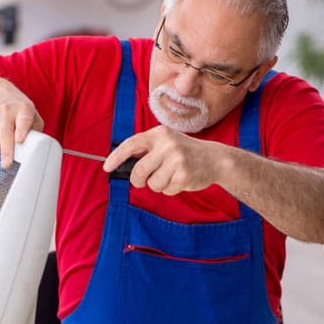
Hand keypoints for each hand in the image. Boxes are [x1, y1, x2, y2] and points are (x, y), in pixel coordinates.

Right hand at [0, 81, 42, 183]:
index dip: (22, 129)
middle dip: (5, 150)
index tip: (20, 139)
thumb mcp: (30, 111)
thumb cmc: (15, 106)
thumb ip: (35, 129)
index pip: (23, 119)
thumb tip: (39, 149)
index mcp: (22, 109)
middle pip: (4, 133)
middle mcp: (5, 113)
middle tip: (6, 165)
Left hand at [103, 126, 224, 195]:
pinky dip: (170, 189)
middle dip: (138, 181)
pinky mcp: (183, 175)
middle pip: (139, 171)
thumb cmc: (185, 152)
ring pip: (152, 184)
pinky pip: (166, 190)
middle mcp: (167, 145)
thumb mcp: (167, 142)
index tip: (107, 167)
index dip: (116, 157)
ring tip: (171, 176)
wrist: (215, 159)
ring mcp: (176, 160)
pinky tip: (180, 179)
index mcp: (160, 134)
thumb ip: (148, 151)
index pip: (131, 144)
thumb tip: (123, 166)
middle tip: (143, 181)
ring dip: (158, 185)